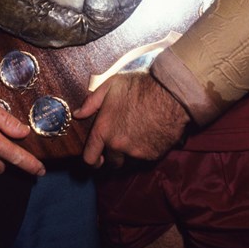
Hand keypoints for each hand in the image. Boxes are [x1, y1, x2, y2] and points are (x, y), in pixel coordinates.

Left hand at [73, 72, 188, 168]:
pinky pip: (146, 157)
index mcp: (104, 130)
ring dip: (131, 152)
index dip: (91, 161)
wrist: (170, 94)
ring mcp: (136, 153)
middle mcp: (118, 145)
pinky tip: (151, 133)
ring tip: (139, 133)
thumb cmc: (139, 86)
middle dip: (114, 155)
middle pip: (112, 162)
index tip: (96, 159)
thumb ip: (92, 102)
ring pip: (130, 160)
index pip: (90, 158)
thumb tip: (78, 114)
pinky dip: (147, 149)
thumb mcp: (111, 85)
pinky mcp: (153, 155)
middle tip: (121, 141)